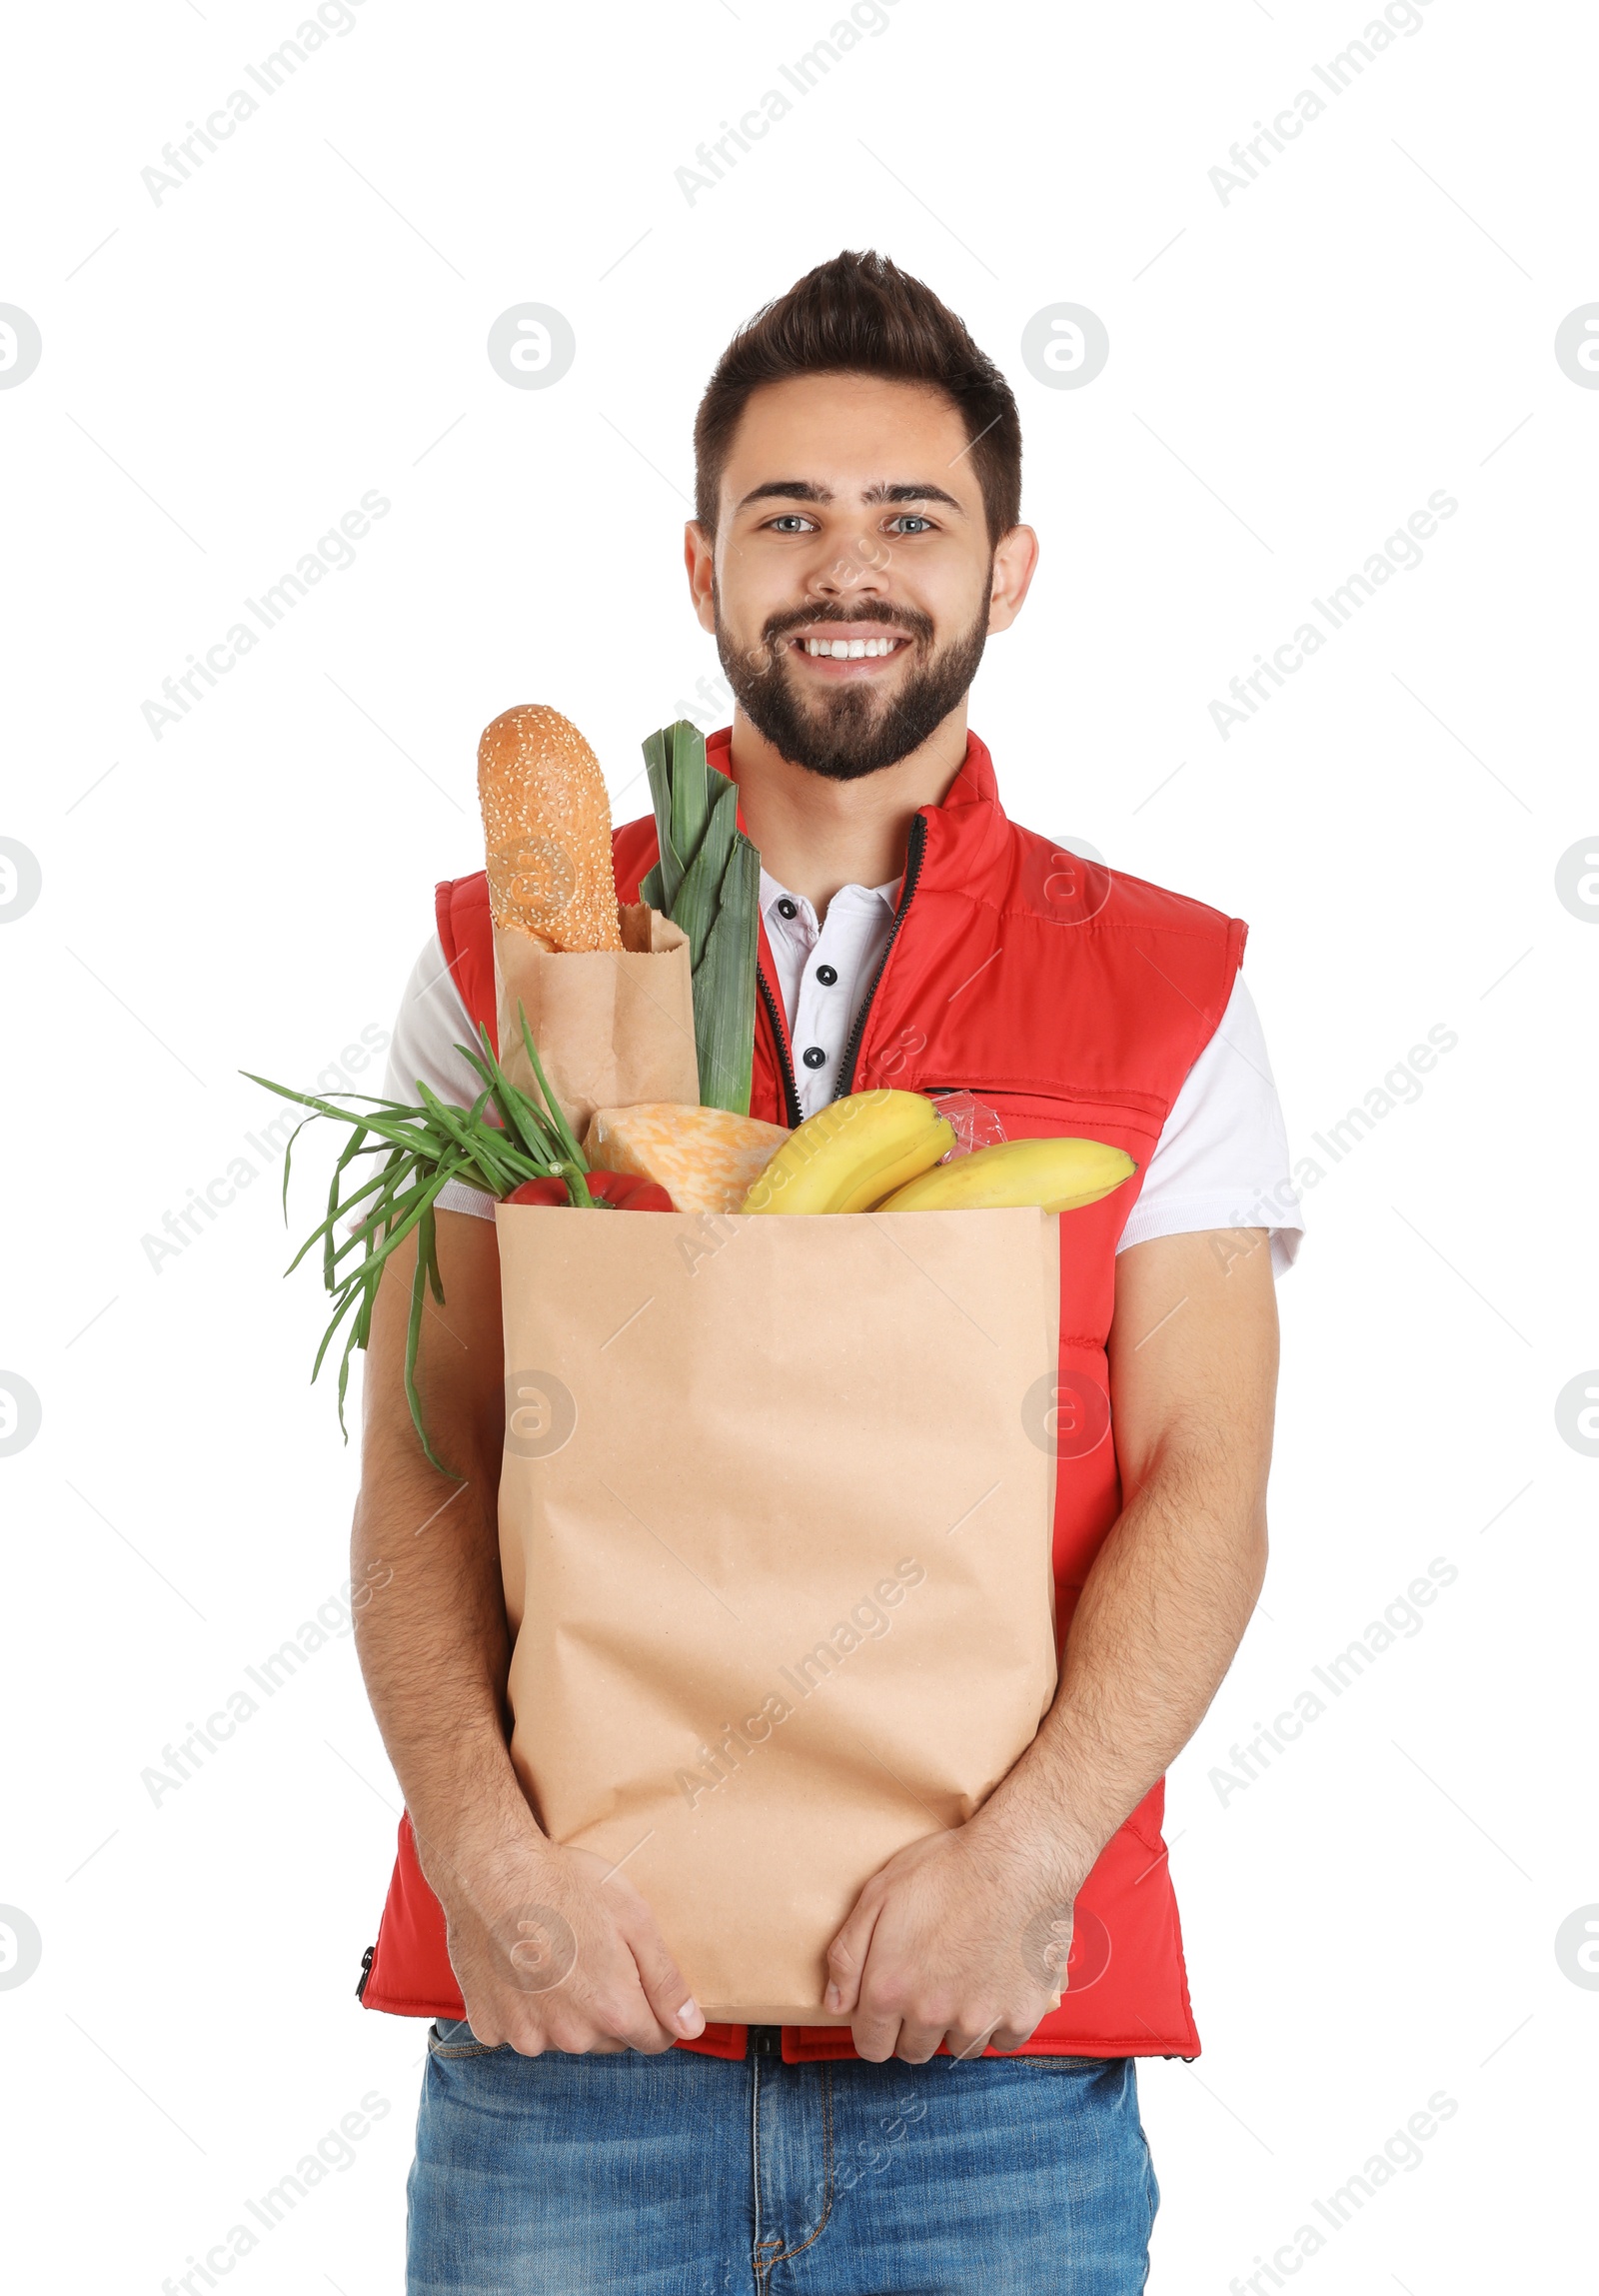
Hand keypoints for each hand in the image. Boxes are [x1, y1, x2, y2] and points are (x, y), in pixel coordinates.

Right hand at [423, 1826, 705, 2056]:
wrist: (491, 1873)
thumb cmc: (566, 1886)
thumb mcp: (634, 1920)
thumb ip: (666, 1982)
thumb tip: (691, 2027)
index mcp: (614, 2012)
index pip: (654, 2040)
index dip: (653, 2011)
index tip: (636, 1977)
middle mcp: (571, 2037)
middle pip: (608, 2040)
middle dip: (608, 2009)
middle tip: (590, 1956)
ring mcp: (526, 2036)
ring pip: (563, 2037)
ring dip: (564, 2012)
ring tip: (552, 1958)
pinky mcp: (490, 2028)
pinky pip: (521, 2030)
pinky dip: (523, 2008)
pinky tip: (519, 1968)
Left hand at [823, 1823, 1082, 2063]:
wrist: (1018, 1859)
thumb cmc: (948, 1869)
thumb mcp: (878, 1895)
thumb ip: (847, 1955)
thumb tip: (835, 2004)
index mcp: (890, 1989)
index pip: (871, 2047)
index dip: (875, 2028)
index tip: (888, 2008)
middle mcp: (931, 2014)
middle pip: (914, 2051)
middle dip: (915, 2025)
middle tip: (930, 1983)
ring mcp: (978, 2019)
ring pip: (959, 2048)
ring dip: (957, 2025)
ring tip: (965, 1978)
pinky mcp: (1020, 2015)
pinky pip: (1003, 2040)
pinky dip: (1000, 2020)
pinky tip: (997, 1981)